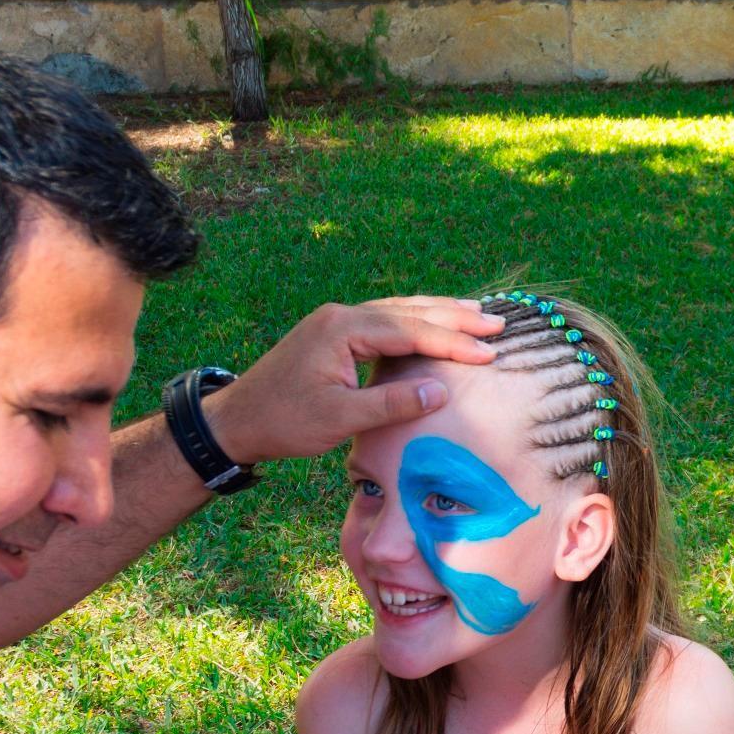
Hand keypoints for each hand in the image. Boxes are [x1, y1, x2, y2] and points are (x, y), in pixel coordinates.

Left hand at [206, 297, 502, 465]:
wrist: (236, 420)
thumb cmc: (284, 422)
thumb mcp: (340, 419)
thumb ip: (390, 403)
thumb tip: (439, 391)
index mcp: (343, 329)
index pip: (410, 331)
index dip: (453, 343)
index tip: (489, 353)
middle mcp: (341, 315)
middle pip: (408, 310)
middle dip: (454, 317)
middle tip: (496, 323)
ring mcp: (335, 321)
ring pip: (397, 310)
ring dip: (437, 314)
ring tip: (476, 315)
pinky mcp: (333, 333)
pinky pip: (383, 320)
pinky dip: (414, 322)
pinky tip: (431, 324)